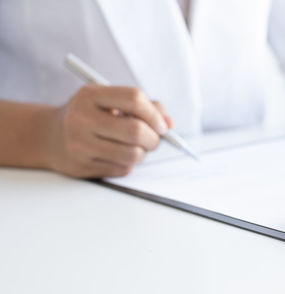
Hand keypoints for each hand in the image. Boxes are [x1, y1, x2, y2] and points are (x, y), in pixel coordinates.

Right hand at [44, 85, 172, 177]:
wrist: (49, 136)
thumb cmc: (91, 115)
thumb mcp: (111, 101)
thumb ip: (144, 106)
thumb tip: (169, 124)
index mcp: (90, 95)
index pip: (134, 98)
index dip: (155, 114)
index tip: (162, 125)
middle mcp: (81, 118)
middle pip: (136, 131)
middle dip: (154, 138)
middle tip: (155, 139)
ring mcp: (79, 144)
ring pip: (133, 155)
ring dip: (143, 153)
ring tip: (137, 147)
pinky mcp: (81, 166)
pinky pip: (122, 169)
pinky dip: (128, 164)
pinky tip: (117, 155)